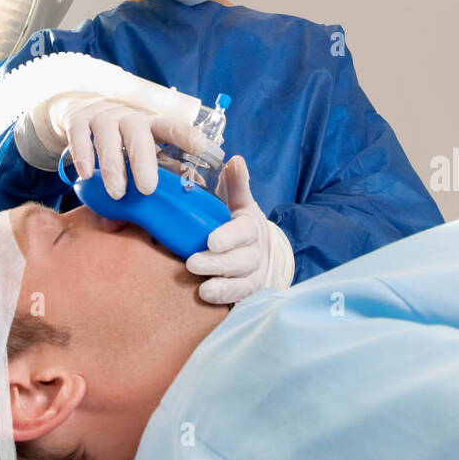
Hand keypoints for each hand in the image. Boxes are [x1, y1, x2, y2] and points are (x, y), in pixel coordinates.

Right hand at [30, 91, 210, 198]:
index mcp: (151, 124)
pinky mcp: (77, 121)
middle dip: (144, 161)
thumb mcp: (146, 145)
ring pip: (108, 138)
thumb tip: (199, 185)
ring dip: (113, 167)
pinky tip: (87, 175)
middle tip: (148, 188)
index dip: (187, 136)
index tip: (202, 149)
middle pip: (138, 134)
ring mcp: (102, 117)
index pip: (172, 127)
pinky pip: (80, 137)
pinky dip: (83, 156)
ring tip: (117, 193)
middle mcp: (128, 117)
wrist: (81, 109)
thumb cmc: (123, 135)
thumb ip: (167, 164)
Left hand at [185, 155, 294, 304]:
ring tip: (203, 288)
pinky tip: (210, 299)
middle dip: (217, 263)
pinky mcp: (250, 293)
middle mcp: (255, 252)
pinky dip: (228, 300)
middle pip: (240, 261)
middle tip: (192, 262)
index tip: (211, 241)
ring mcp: (254, 275)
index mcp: (251, 226)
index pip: (243, 232)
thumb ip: (236, 184)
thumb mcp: (241, 203)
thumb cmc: (242, 226)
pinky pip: (241, 299)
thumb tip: (235, 159)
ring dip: (222, 286)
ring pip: (241, 283)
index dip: (228, 237)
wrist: (266, 255)